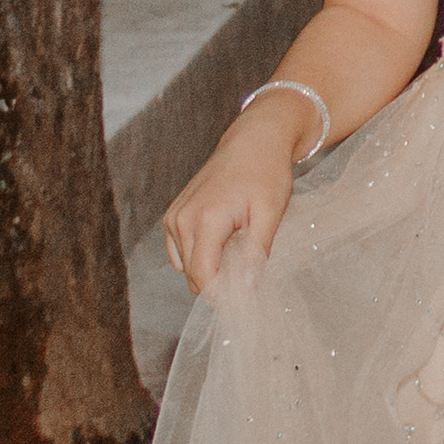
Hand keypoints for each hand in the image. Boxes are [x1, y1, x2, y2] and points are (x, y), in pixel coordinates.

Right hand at [161, 106, 307, 294]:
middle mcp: (180, 221)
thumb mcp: (270, 213)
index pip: (203, 276)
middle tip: (250, 271)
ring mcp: (172, 218)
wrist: (252, 142)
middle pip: (193, 275)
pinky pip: (181, 252)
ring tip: (239, 247)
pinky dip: (201, 255)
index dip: (222, 295)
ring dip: (211, 268)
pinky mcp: (172, 217)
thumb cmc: (265, 174)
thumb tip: (247, 288)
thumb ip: (256, 252)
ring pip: (186, 266)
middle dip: (220, 283)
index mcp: (205, 220)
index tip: (245, 300)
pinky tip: (225, 240)